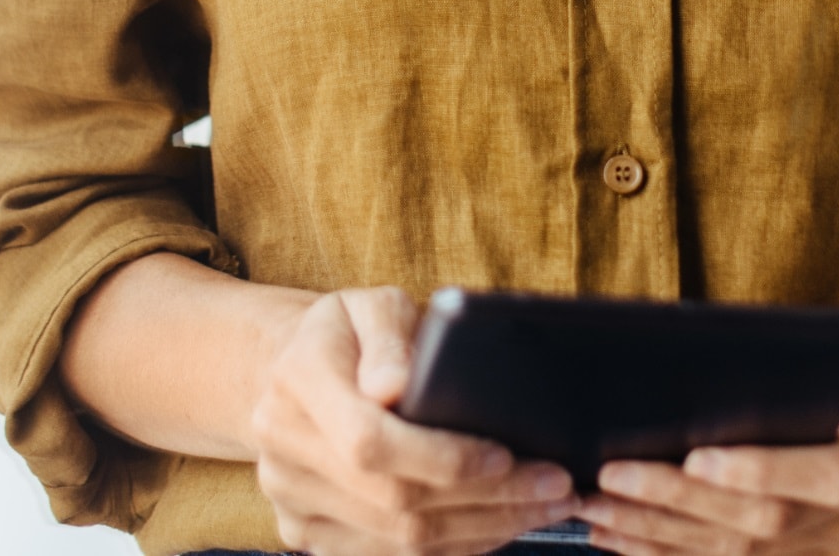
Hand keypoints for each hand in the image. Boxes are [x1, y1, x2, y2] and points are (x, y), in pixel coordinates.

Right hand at [248, 287, 577, 555]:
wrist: (293, 372)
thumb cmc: (351, 333)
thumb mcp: (372, 306)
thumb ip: (389, 336)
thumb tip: (394, 387)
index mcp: (296, 382)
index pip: (371, 441)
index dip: (442, 459)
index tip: (506, 456)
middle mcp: (282, 451)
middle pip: (394, 499)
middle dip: (487, 499)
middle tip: (557, 486)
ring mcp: (291, 502)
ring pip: (398, 540)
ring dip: (483, 529)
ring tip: (545, 507)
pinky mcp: (307, 534)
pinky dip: (455, 547)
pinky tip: (501, 524)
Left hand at [574, 313, 838, 555]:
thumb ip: (806, 366)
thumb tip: (701, 368)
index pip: (825, 473)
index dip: (758, 473)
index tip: (693, 458)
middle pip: (771, 523)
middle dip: (678, 506)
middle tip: (609, 480)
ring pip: (756, 553)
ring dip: (671, 539)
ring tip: (602, 518)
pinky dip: (695, 555)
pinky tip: (642, 544)